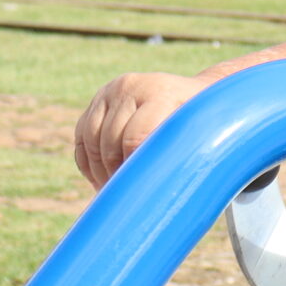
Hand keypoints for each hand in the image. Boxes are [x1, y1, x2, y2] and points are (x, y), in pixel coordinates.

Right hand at [73, 72, 204, 187]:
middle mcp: (131, 87)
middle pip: (110, 141)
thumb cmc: (204, 123)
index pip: (135, 137)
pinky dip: (88, 162)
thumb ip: (180, 153)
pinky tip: (100, 180)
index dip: (132, 169)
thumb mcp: (201, 133)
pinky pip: (82, 136)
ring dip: (99, 171)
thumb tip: (155, 191)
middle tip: (124, 198)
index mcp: (160, 93)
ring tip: (113, 192)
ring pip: (91, 140)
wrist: (198, 92)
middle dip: (115, 173)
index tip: (138, 193)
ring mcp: (110, 91)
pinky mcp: (97, 99)